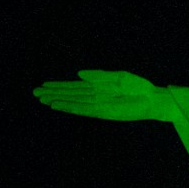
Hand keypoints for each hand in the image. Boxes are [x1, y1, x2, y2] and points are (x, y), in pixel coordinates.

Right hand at [32, 69, 171, 120]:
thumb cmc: (139, 87)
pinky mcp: (104, 113)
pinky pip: (84, 110)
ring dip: (58, 101)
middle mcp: (96, 97)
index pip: (75, 87)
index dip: (59, 86)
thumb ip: (99, 76)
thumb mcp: (118, 77)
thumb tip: (79, 74)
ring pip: (74, 103)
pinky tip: (59, 106)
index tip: (44, 85)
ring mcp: (99, 105)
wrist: (152, 99)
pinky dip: (71, 108)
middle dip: (54, 94)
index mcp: (99, 87)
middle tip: (35, 93)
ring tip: (43, 100)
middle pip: (70, 95)